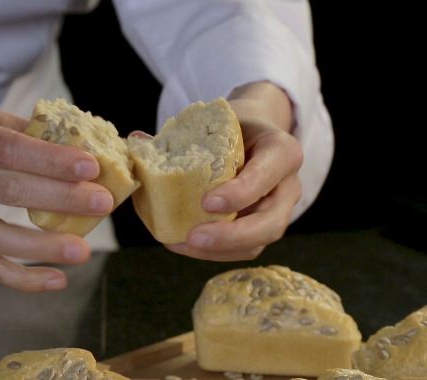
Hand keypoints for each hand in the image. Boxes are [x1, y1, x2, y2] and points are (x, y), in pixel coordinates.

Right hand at [0, 98, 113, 291]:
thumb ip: (22, 131)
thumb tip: (78, 146)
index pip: (8, 148)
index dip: (50, 159)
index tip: (90, 166)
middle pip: (6, 191)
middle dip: (59, 199)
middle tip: (101, 204)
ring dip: (42, 246)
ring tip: (82, 250)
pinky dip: (21, 277)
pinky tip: (55, 279)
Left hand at [167, 82, 302, 259]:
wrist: (251, 133)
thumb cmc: (231, 125)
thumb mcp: (216, 120)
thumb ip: (183, 133)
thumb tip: (138, 138)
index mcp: (282, 150)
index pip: (268, 173)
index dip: (241, 192)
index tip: (206, 202)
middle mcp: (288, 185)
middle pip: (271, 222)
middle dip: (232, 236)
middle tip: (193, 236)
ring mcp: (279, 211)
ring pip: (258, 242)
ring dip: (218, 249)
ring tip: (181, 243)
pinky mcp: (263, 227)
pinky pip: (243, 249)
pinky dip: (213, 251)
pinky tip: (182, 244)